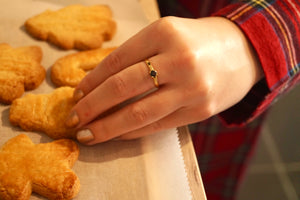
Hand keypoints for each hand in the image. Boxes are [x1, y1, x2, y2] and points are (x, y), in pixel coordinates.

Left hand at [65, 16, 262, 144]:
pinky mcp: (201, 111)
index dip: (92, 81)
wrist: (243, 52)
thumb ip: (136, 56)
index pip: (116, 61)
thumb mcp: (166, 36)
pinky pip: (157, 125)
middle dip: (92, 106)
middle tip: (73, 119)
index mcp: (164, 33)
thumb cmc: (197, 42)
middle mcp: (179, 59)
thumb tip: (99, 84)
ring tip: (88, 134)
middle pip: (122, 88)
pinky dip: (132, 132)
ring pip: (138, 113)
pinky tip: (116, 134)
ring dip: (108, 127)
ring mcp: (192, 88)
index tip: (77, 94)